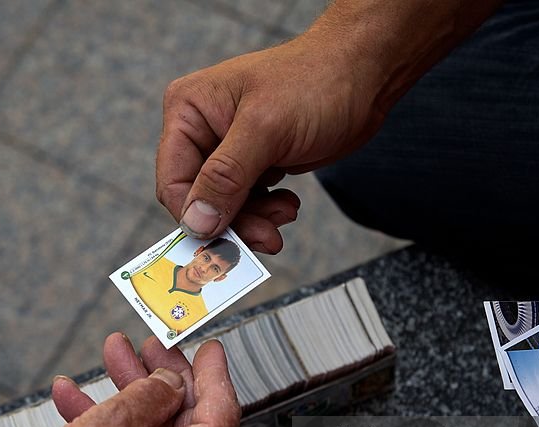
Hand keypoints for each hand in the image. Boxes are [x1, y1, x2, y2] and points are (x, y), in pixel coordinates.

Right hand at [7, 333, 239, 426]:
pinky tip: (73, 396)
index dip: (210, 369)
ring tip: (109, 352)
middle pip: (188, 417)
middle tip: (146, 343)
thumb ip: (153, 391)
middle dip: (160, 374)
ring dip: (130, 393)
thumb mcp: (117, 421)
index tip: (208, 345)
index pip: (221, 406)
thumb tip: (170, 385)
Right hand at [157, 0, 499, 250]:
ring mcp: (228, 148)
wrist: (365, 74)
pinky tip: (287, 205)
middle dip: (232, 222)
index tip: (224, 240)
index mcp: (188, 111)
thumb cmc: (316, 82)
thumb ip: (226, 177)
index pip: (174, 180)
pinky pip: (247, 203)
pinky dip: (266, 213)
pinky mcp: (254, 163)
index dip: (196, 215)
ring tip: (283, 215)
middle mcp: (202, 130)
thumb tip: (195, 221)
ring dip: (253, 221)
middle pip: (199, 200)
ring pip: (224, 208)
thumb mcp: (266, 129)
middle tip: (265, 238)